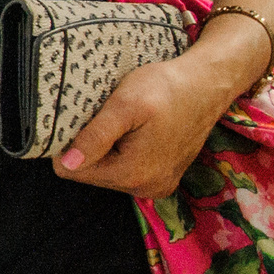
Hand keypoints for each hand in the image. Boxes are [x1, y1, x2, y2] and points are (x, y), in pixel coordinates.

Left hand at [55, 53, 240, 196]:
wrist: (207, 84)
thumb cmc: (166, 88)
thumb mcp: (124, 105)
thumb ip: (96, 136)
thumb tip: (67, 164)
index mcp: (134, 174)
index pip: (73, 171)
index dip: (67, 145)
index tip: (78, 122)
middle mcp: (147, 188)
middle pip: (91, 173)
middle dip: (89, 147)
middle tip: (104, 118)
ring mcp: (158, 185)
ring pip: (108, 171)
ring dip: (106, 149)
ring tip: (120, 123)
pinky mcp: (164, 177)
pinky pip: (127, 170)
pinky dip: (123, 152)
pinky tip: (134, 132)